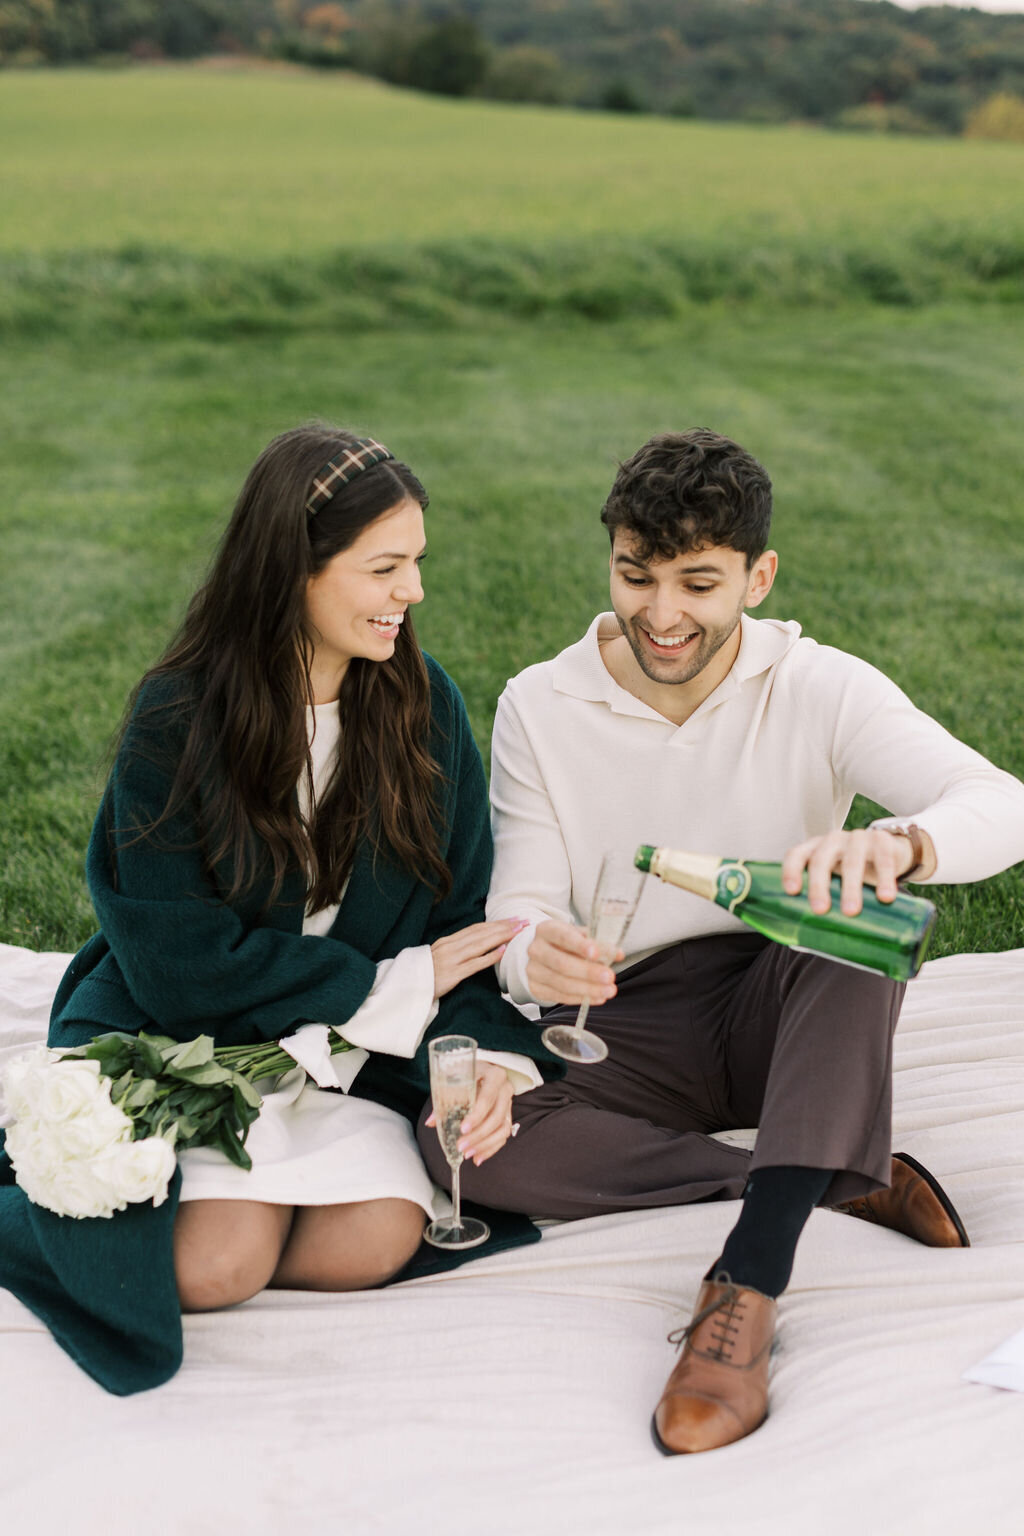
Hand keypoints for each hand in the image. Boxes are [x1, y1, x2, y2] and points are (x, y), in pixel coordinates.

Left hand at [425, 1063, 515, 1166]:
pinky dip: (491, 1149)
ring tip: (468, 1154)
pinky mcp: (507, 1116)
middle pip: (496, 1116)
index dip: (476, 1115)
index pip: (487, 1097)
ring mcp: (508, 1104)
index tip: (463, 1128)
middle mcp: (505, 1089)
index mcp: (493, 1075)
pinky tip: (478, 1157)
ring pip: (502, 1128)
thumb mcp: (454, 1078)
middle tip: (461, 1146)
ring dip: (485, 1145)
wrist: (481, 1071)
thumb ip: (444, 1098)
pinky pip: (503, 1136)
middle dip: (478, 1135)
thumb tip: (432, 1122)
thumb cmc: (466, 1072)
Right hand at [430, 919, 527, 998]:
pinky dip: (489, 956)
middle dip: (503, 926)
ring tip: (517, 931)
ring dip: (501, 936)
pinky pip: (474, 964)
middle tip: (523, 921)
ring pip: (480, 944)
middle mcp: (450, 947)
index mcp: (448, 941)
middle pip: (481, 933)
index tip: (512, 919)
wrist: (407, 988)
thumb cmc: (426, 975)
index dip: (495, 923)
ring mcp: (451, 960)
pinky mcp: (452, 975)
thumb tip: (477, 944)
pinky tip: (502, 952)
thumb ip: (456, 949)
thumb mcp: (440, 957)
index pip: (476, 928)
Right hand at [525, 918, 620, 1006]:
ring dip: (588, 989)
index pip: (562, 936)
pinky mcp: (536, 988)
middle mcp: (536, 949)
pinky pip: (560, 996)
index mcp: (546, 930)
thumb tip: (617, 954)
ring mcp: (533, 970)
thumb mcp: (580, 935)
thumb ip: (598, 942)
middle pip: (561, 964)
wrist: (542, 953)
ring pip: (561, 983)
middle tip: (609, 977)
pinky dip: (581, 998)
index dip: (579, 945)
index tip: (596, 953)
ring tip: (608, 990)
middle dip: (588, 972)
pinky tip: (598, 997)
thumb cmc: (565, 942)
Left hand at [781, 827, 932, 916]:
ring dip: (850, 887)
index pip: (797, 855)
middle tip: (820, 910)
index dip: (791, 871)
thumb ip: (824, 903)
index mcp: (815, 849)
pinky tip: (885, 897)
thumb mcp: (836, 881)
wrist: (890, 851)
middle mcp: (833, 841)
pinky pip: (883, 859)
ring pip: (851, 861)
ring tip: (852, 911)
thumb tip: (805, 944)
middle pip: (820, 859)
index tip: (792, 892)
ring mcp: (857, 838)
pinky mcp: (883, 841)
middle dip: (818, 885)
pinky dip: (884, 878)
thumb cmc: (853, 873)